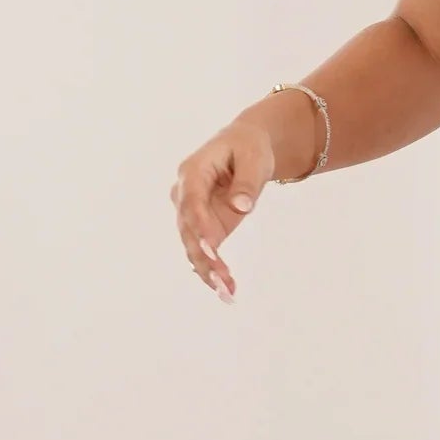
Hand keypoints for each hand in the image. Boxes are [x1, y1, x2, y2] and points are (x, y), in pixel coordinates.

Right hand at [170, 113, 278, 299]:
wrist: (246, 147)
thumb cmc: (249, 147)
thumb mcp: (254, 157)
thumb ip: (247, 182)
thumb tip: (241, 206)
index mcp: (193, 171)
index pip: (191, 201)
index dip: (199, 225)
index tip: (211, 248)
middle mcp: (185, 194)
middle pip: (188, 228)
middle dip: (203, 257)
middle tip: (221, 281)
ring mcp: (192, 212)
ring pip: (193, 245)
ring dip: (208, 270)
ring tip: (227, 292)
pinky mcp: (204, 227)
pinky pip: (204, 251)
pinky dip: (214, 270)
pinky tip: (226, 290)